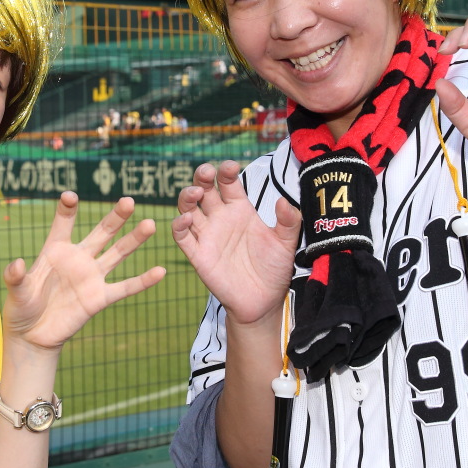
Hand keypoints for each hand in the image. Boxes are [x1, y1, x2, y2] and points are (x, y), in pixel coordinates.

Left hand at [3, 193, 164, 352]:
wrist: (33, 335)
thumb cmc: (22, 308)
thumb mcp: (16, 291)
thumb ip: (16, 277)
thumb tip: (17, 263)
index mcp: (55, 250)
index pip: (63, 224)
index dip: (67, 210)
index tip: (70, 197)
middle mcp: (78, 259)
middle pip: (101, 233)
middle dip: (115, 217)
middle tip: (129, 201)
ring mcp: (91, 277)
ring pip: (117, 254)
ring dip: (133, 240)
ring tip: (150, 224)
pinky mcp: (100, 298)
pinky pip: (125, 287)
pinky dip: (143, 281)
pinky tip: (160, 271)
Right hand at [171, 161, 299, 326]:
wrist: (263, 301)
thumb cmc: (274, 269)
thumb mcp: (286, 243)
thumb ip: (288, 222)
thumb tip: (284, 201)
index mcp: (240, 209)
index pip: (228, 183)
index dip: (226, 172)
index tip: (230, 167)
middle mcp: (220, 218)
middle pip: (204, 189)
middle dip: (201, 177)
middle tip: (205, 172)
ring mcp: (207, 235)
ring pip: (188, 208)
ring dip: (187, 196)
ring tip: (194, 192)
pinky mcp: (198, 254)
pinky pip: (182, 237)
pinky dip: (179, 225)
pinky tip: (185, 219)